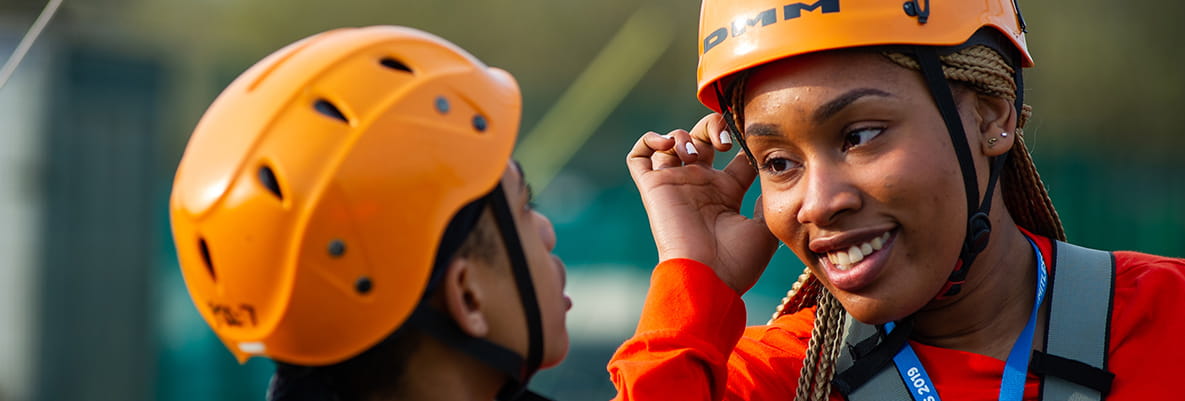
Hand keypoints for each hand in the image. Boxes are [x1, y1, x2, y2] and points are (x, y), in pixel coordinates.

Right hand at [626, 113, 778, 293]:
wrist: (706, 278)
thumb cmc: (737, 261)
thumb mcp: (765, 228)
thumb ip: (767, 199)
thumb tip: (771, 174)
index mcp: (726, 194)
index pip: (734, 157)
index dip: (743, 142)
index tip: (752, 140)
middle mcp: (700, 186)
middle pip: (703, 139)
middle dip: (712, 127)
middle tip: (723, 141)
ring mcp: (676, 185)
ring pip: (671, 143)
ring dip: (684, 135)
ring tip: (695, 153)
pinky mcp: (653, 188)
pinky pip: (638, 156)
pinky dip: (649, 141)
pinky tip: (668, 144)